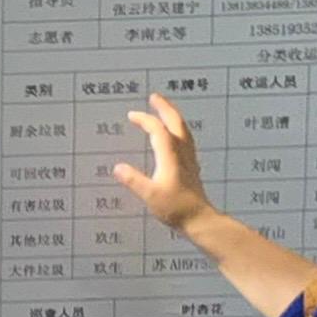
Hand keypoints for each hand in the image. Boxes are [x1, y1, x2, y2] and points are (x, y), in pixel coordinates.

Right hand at [112, 96, 213, 234]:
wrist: (199, 219)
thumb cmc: (174, 207)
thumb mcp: (150, 195)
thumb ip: (133, 180)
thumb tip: (117, 167)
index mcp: (170, 155)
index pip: (157, 130)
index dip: (145, 120)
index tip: (132, 115)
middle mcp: (182, 152)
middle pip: (176, 122)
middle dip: (165, 108)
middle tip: (154, 97)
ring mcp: (189, 158)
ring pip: (183, 129)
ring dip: (173, 116)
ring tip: (165, 110)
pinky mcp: (192, 166)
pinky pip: (185, 139)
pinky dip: (178, 130)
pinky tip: (174, 135)